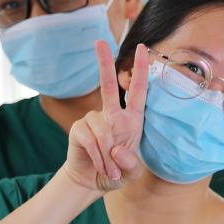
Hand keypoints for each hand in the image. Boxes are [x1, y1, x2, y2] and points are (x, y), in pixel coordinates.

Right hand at [64, 41, 148, 192]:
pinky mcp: (79, 129)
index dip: (140, 70)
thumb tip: (117, 148)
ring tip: (110, 170)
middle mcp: (113, 115)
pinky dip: (98, 157)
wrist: (92, 181)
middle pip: (107, 86)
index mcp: (132, 119)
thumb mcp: (132, 174)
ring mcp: (94, 120)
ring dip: (108, 156)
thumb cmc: (117, 172)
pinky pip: (90, 140)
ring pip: (103, 132)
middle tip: (100, 42)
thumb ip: (131, 165)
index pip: (138, 90)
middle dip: (104, 63)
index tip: (143, 48)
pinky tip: (100, 166)